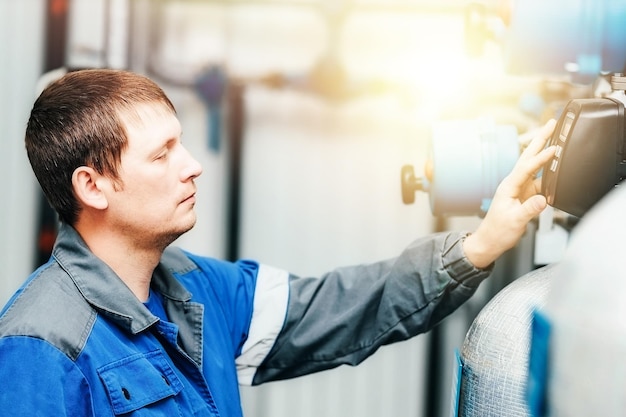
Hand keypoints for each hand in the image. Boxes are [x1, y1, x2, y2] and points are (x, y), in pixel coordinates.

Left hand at [463, 119, 556, 268]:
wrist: (489, 242)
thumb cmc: (497, 232)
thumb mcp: (515, 221)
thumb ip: (529, 210)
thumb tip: (543, 200)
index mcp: (508, 187)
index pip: (526, 167)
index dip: (540, 158)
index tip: (554, 148)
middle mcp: (513, 184)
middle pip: (528, 157)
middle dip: (540, 140)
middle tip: (551, 124)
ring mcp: (519, 188)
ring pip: (534, 166)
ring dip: (544, 151)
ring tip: (555, 137)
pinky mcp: (524, 195)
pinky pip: (539, 180)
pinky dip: (547, 171)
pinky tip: (555, 165)